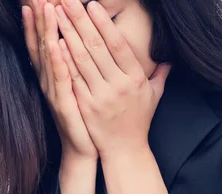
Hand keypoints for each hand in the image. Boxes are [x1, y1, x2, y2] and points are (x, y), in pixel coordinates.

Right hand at [22, 0, 97, 160]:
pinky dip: (56, 61)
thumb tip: (89, 46)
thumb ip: (84, 67)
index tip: (40, 0)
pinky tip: (55, 44)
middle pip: (43, 44)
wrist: (85, 148)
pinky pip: (60, 79)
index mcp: (56, 75)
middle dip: (41, 19)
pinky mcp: (63, 104)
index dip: (41, 21)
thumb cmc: (86, 118)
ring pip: (49, 57)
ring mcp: (55, 92)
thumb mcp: (84, 88)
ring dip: (46, 32)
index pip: (46, 42)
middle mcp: (50, 81)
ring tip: (45, 9)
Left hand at [55, 0, 171, 160]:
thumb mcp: (154, 97)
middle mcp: (119, 85)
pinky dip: (63, 61)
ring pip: (82, 60)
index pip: (118, 44)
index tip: (92, 4)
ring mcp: (101, 96)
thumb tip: (167, 59)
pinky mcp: (86, 107)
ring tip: (56, 14)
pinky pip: (73, 79)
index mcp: (135, 78)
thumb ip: (160, 75)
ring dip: (67, 34)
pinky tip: (54, 44)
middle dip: (79, 20)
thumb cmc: (138, 121)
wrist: (125, 151)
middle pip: (96, 47)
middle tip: (66, 0)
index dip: (104, 23)